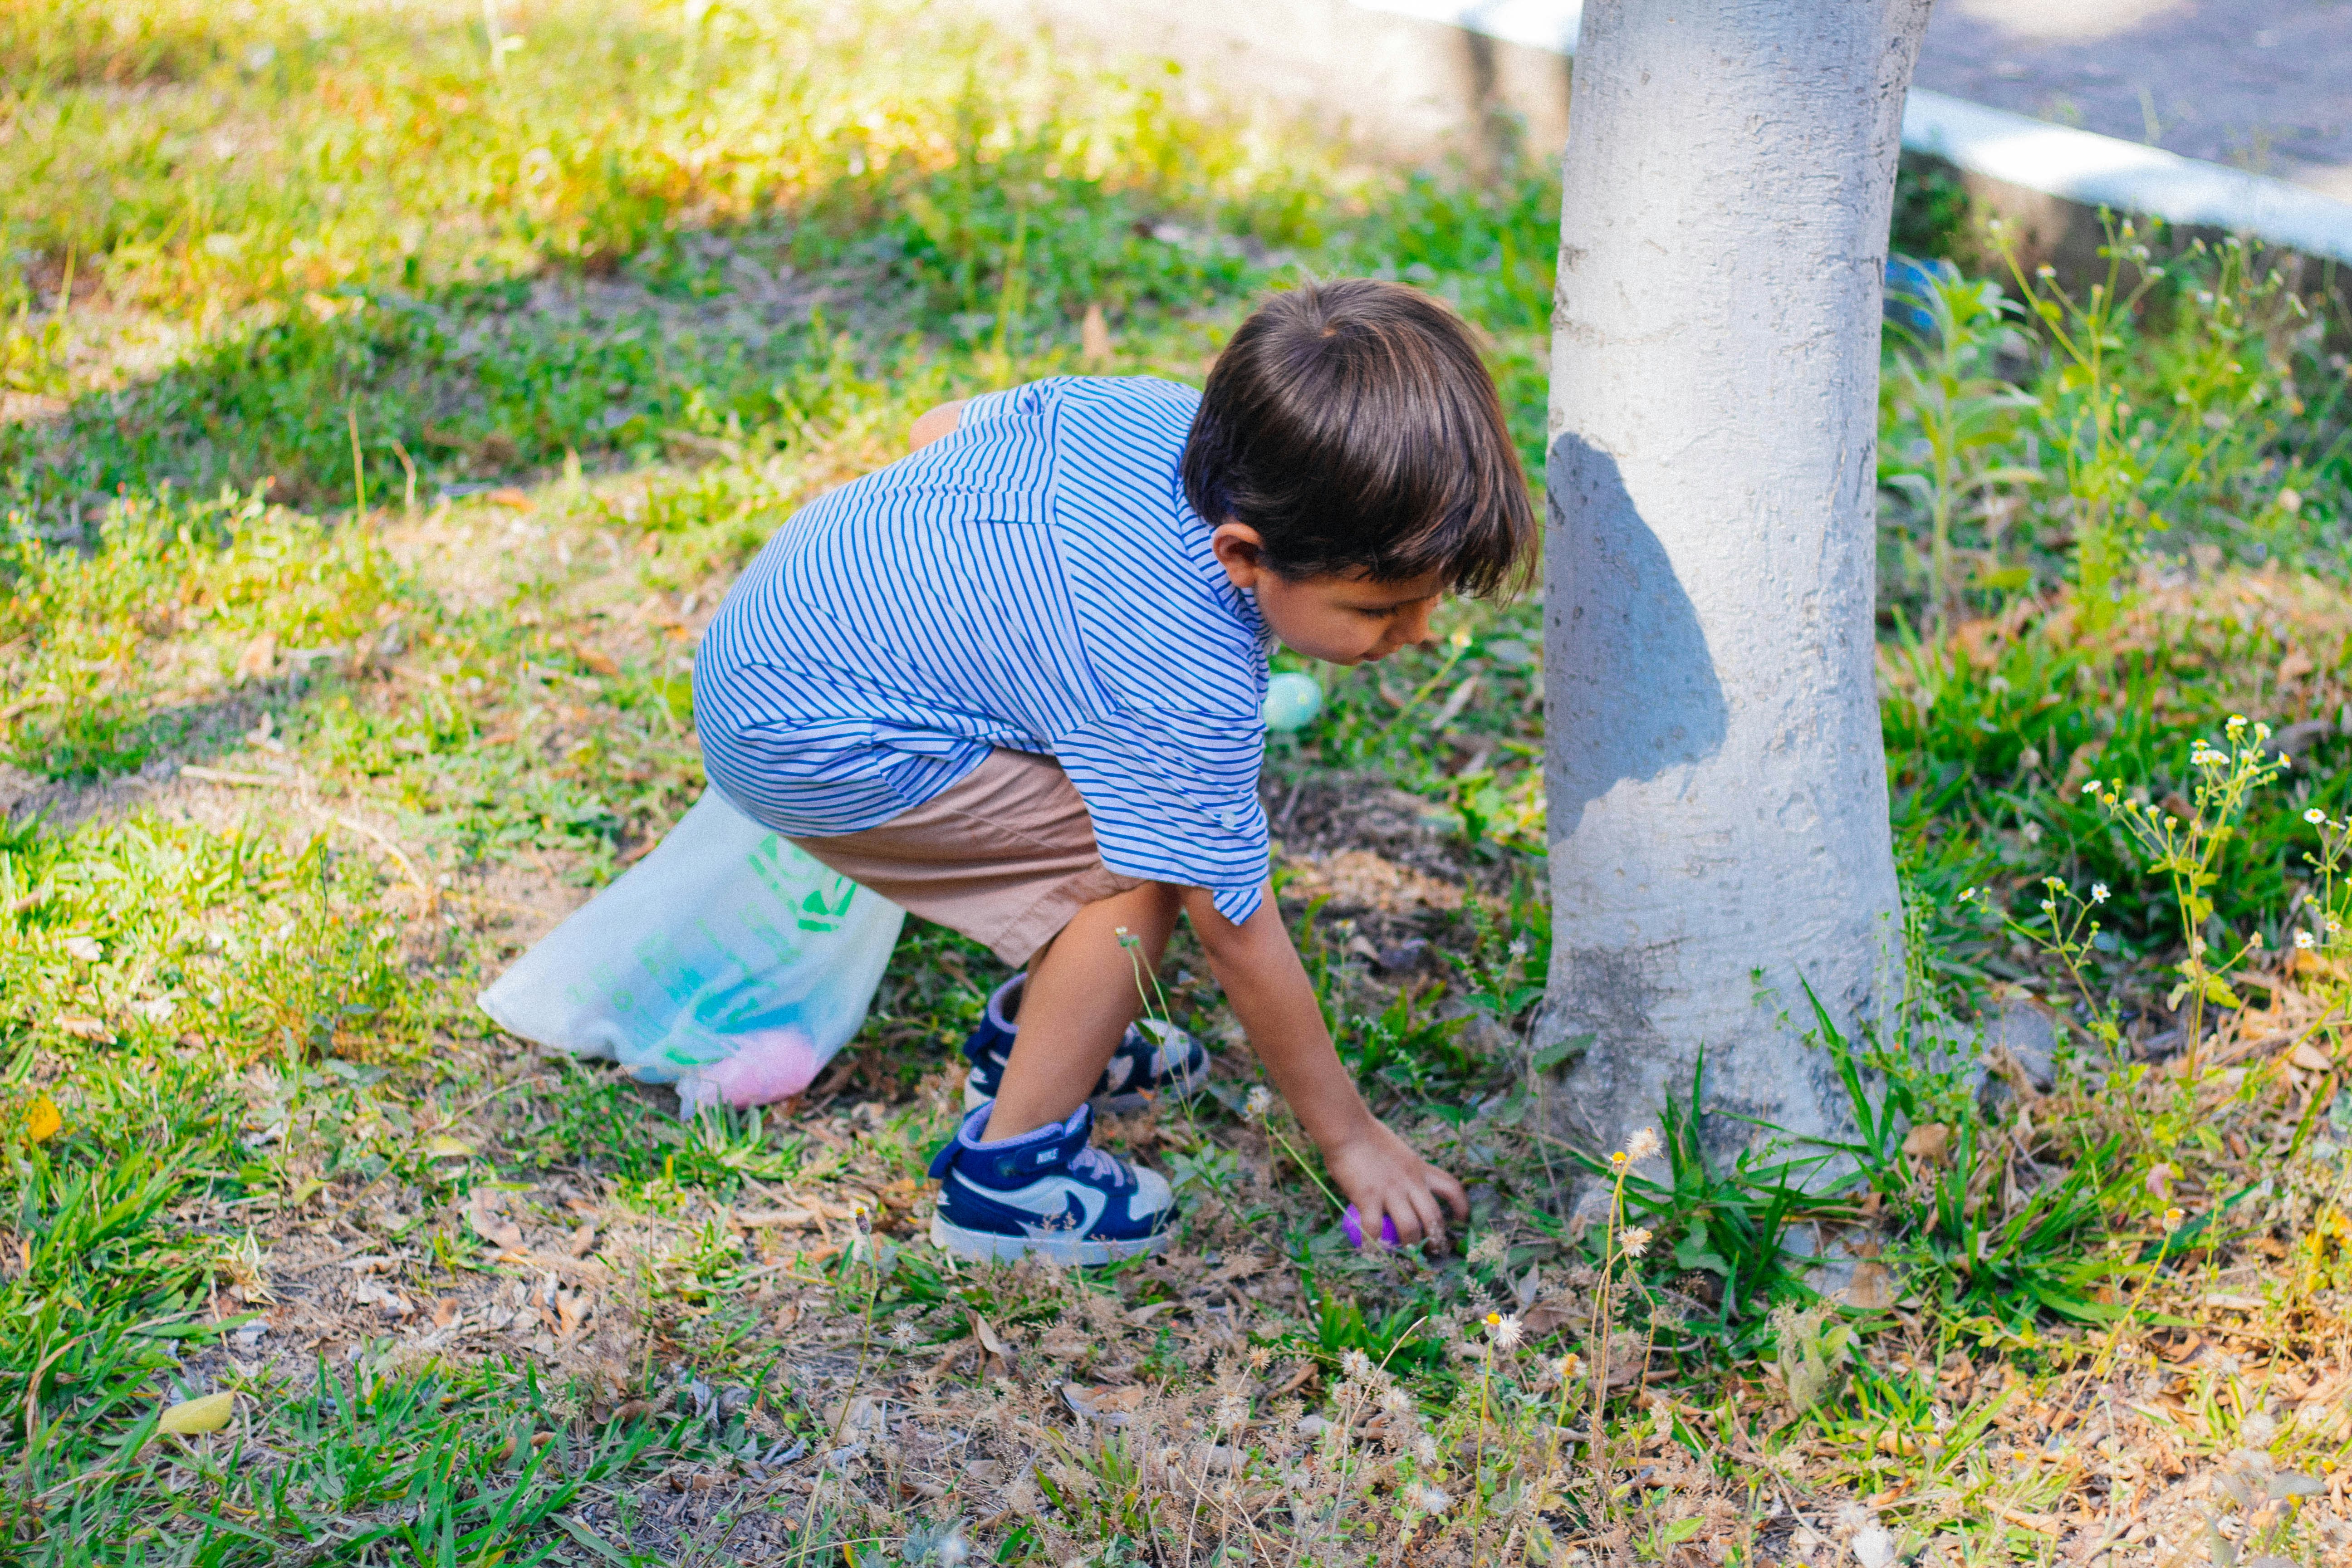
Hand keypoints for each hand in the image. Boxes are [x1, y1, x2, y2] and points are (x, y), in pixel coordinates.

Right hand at [1322, 1117, 1468, 1250]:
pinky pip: (1373, 1230)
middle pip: (1434, 1217)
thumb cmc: (1366, 1135)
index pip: (1452, 1188)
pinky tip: (1368, 1251)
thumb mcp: (1398, 1152)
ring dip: (1409, 1246)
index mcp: (1420, 1169)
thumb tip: (1400, 1188)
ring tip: (1404, 1255)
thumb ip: (1403, 1171)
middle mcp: (1411, 1182)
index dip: (1461, 1207)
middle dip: (1436, 1239)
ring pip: (1410, 1228)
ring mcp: (1391, 1191)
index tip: (1461, 1220)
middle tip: (1432, 1251)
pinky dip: (1372, 1245)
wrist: (1347, 1128)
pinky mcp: (1368, 1198)